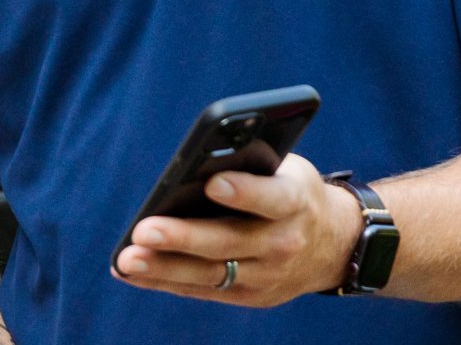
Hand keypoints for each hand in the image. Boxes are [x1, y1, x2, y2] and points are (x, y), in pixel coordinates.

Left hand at [110, 153, 357, 306]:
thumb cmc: (293, 192)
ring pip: (211, 273)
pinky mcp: (251, 296)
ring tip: (127, 259)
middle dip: (184, 237)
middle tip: (144, 230)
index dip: (244, 191)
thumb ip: (251, 165)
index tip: (213, 182)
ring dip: (164, 268)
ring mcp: (267, 275)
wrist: (333, 245)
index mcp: (295, 202)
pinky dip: (165, 281)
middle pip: (229, 242)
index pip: (272, 198)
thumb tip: (196, 165)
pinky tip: (132, 271)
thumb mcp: (287, 170)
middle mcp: (283, 242)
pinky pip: (203, 290)